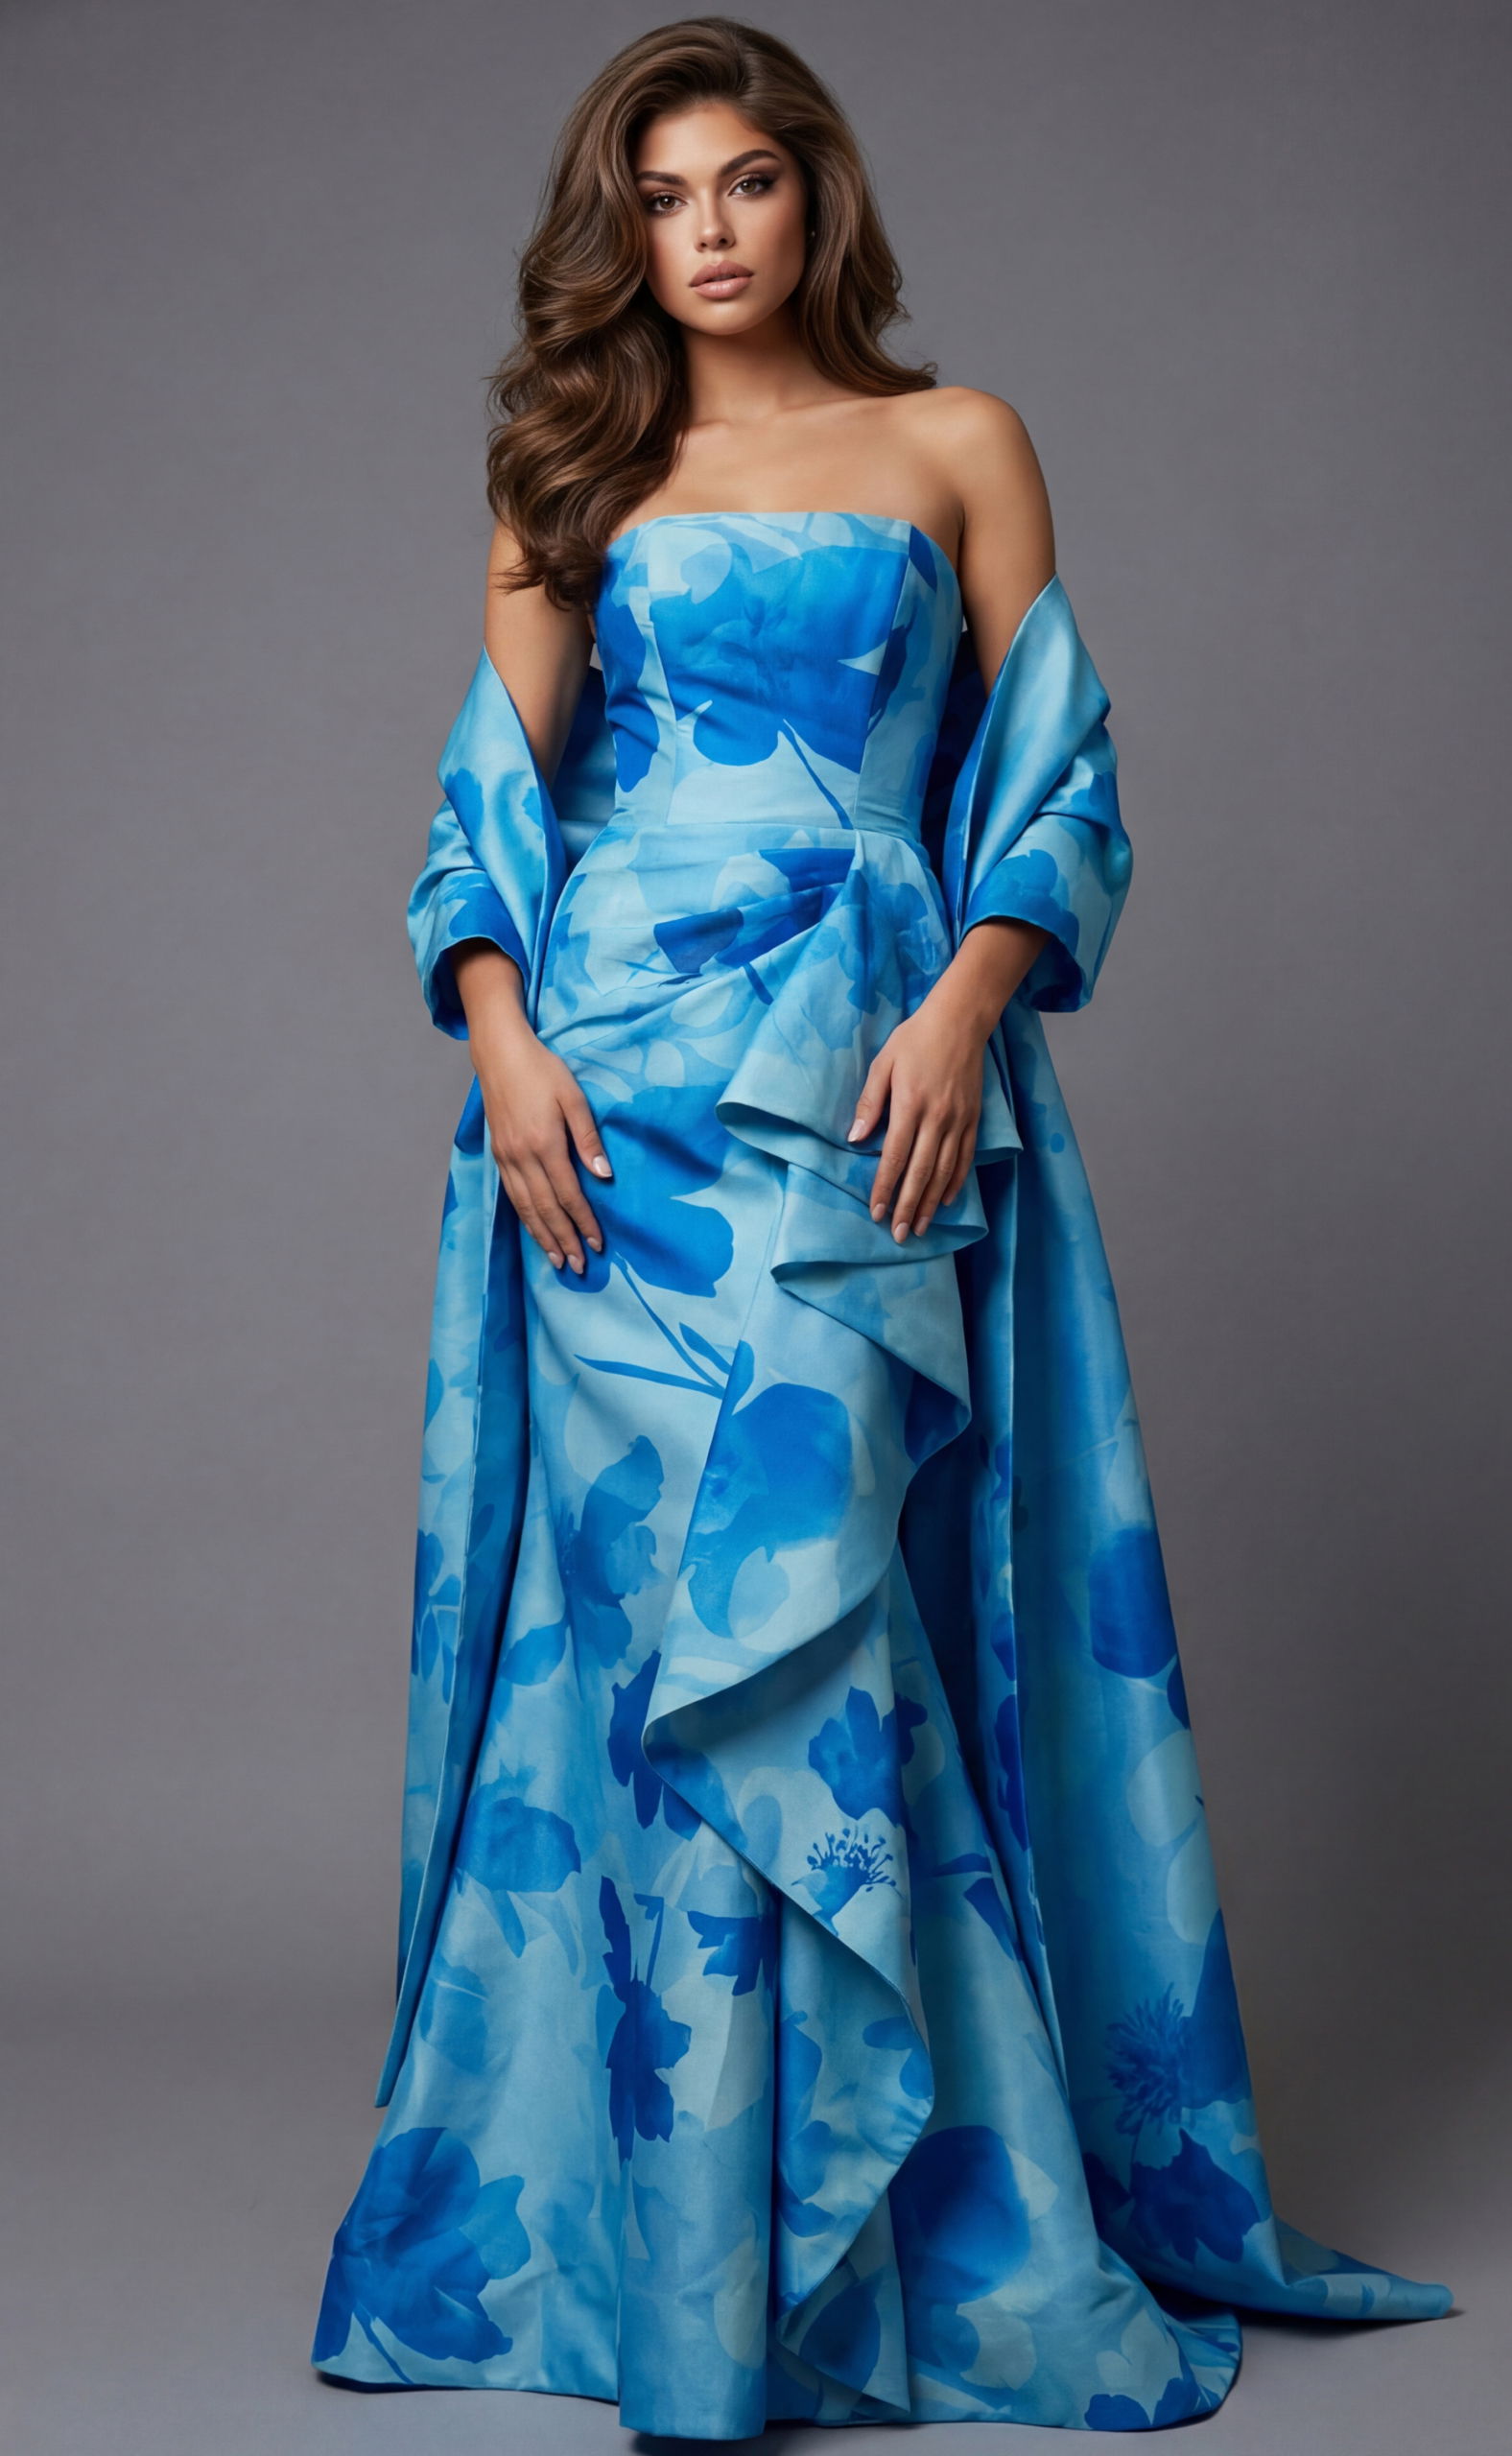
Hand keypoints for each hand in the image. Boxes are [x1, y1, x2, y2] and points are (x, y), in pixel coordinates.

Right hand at [453, 943, 610, 1272]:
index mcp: (544, 1143)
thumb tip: (604, 1177)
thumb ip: (588, 1139)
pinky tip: (535, 1232)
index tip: (597, 1244)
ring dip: (543, 1237)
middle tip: (579, 1267)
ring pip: (525, 1208)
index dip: (583, 1222)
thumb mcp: (574, 1097)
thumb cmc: (543, 1070)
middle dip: (564, 1240)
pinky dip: (525, 1219)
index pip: (568, 1194)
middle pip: (545, 1209)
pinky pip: (513, 1196)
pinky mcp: (498, 1155)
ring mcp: (506, 1158)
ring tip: (558, 1261)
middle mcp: (522, 1157)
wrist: (500, 1054)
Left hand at [846, 995, 985, 1241]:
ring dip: (930, 1202)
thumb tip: (855, 1138)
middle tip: (898, 1234)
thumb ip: (870, 1102)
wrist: (961, 1021)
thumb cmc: (915, 1039)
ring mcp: (959, 1121)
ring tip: (919, 1227)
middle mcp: (937, 1118)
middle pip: (921, 1172)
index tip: (875, 1211)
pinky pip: (965, 1158)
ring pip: (944, 1171)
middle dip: (907, 1206)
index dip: (884, 1187)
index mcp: (911, 1105)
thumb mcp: (884, 1062)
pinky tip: (945, 1201)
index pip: (895, 1156)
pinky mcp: (973, 1119)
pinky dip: (955, 1182)